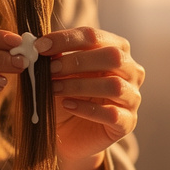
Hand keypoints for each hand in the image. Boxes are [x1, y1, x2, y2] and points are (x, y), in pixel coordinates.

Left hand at [35, 26, 143, 169]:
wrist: (68, 134)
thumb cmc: (64, 96)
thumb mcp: (57, 74)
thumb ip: (53, 58)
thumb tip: (37, 43)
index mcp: (116, 49)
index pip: (94, 36)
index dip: (65, 39)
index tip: (39, 47)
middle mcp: (131, 70)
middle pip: (112, 56)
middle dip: (76, 61)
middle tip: (50, 70)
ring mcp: (132, 97)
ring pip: (114, 85)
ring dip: (79, 85)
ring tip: (54, 89)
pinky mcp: (127, 122)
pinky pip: (112, 114)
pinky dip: (88, 110)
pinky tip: (68, 105)